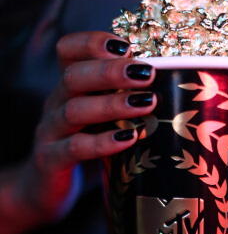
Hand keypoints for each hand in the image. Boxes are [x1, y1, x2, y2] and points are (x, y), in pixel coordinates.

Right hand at [22, 31, 155, 220]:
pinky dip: (103, 142)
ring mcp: (51, 132)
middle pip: (74, 75)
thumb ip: (124, 101)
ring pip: (74, 109)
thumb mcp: (103, 120)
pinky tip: (129, 138)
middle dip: (111, 71)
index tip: (126, 46)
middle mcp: (56, 103)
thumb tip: (176, 85)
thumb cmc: (86, 150)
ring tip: (147, 102)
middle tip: (147, 73)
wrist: (46, 191)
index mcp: (69, 88)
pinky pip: (75, 148)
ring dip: (113, 104)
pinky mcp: (51, 160)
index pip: (68, 50)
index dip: (93, 42)